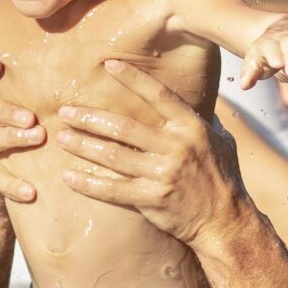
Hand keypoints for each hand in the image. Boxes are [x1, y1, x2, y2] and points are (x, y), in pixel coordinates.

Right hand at [0, 58, 44, 209]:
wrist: (2, 180)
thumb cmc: (21, 132)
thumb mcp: (24, 111)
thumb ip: (37, 93)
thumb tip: (85, 65)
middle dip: (6, 112)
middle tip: (31, 117)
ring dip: (13, 138)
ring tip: (37, 138)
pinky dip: (12, 184)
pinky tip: (30, 191)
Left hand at [53, 59, 246, 246]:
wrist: (226, 223)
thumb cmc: (223, 180)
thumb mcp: (222, 142)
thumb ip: (205, 121)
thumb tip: (199, 101)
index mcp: (191, 128)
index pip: (158, 95)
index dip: (132, 78)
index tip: (108, 65)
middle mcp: (176, 147)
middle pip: (123, 126)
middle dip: (90, 118)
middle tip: (66, 112)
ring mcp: (163, 174)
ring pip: (112, 155)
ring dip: (82, 145)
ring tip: (61, 138)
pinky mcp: (152, 199)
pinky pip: (112, 189)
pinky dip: (88, 183)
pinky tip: (68, 177)